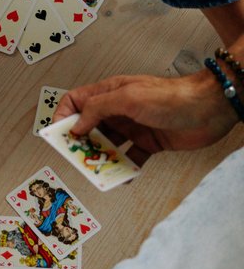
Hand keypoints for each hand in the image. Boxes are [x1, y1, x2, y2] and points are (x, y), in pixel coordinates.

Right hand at [53, 70, 236, 160]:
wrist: (210, 108)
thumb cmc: (172, 96)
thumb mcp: (127, 98)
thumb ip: (98, 109)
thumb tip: (76, 125)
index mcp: (111, 93)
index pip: (77, 101)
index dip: (64, 116)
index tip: (58, 135)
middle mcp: (120, 110)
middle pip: (90, 126)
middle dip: (80, 142)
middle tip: (77, 157)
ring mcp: (134, 127)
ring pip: (108, 145)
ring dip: (102, 158)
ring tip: (99, 169)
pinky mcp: (150, 143)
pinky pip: (130, 159)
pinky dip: (125, 169)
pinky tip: (123, 176)